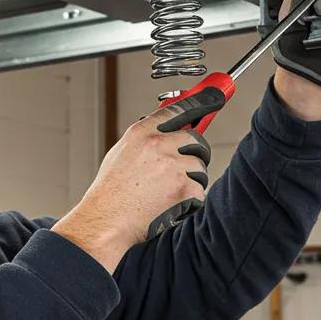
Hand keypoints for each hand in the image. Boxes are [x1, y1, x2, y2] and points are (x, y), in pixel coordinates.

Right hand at [52, 97, 219, 271]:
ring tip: (167, 193)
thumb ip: (145, 139)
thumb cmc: (109, 193)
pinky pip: (199, 191)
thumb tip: (168, 132)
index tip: (215, 98)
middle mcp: (158, 144)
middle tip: (188, 165)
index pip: (178, 110)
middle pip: (196, 139)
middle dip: (197, 153)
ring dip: (191, 181)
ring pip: (200, 168)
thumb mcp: (120, 154)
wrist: (105, 221)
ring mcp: (172, 166)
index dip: (200, 103)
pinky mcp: (183, 188)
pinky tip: (170, 206)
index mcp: (141, 133)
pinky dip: (189, 202)